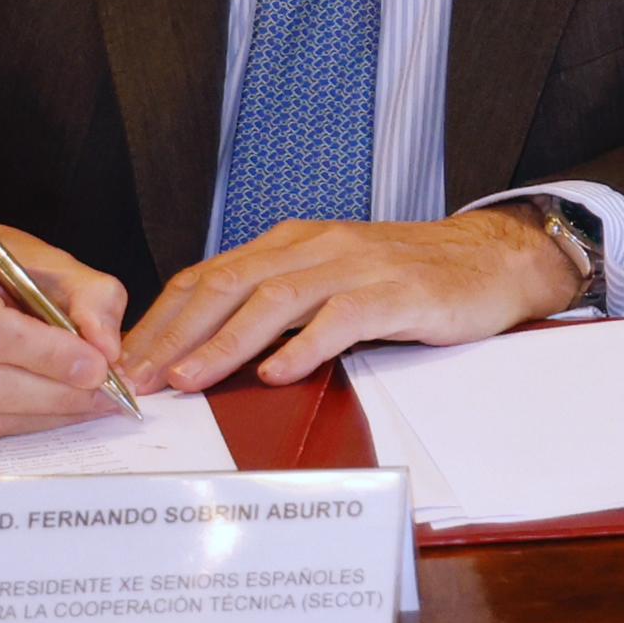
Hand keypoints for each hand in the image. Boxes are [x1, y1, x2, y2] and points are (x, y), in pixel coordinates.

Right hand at [0, 213, 129, 437]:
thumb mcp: (44, 258)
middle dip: (54, 393)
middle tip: (106, 394)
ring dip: (44, 414)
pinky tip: (54, 407)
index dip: (45, 353)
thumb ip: (89, 295)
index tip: (97, 366)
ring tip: (91, 403)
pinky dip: (21, 421)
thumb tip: (108, 351)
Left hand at [119, 211, 584, 393]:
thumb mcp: (335, 280)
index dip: (163, 319)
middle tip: (139, 378)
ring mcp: (358, 266)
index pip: (210, 276)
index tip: (128, 360)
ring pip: (274, 299)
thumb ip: (280, 305)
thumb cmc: (412, 278)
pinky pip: (340, 319)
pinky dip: (303, 347)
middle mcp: (319, 246)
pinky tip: (277, 374)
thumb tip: (210, 350)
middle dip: (175, 334)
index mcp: (296, 242)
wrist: (495, 260)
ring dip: (224, 343)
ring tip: (189, 380)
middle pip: (229, 284)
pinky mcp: (398, 292)